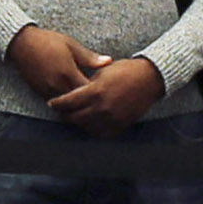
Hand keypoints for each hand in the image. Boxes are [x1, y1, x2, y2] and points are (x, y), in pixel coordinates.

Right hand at [3, 25, 97, 106]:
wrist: (22, 43)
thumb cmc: (48, 41)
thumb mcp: (71, 45)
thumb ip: (90, 57)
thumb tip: (109, 62)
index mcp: (68, 73)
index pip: (88, 91)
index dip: (97, 92)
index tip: (105, 90)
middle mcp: (57, 85)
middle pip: (77, 102)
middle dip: (87, 101)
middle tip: (98, 100)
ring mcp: (47, 90)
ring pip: (65, 105)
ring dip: (75, 104)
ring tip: (85, 103)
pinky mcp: (39, 92)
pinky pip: (54, 103)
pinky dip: (63, 103)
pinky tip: (70, 100)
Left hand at [52, 54, 166, 133]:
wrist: (150, 79)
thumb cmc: (125, 70)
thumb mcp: (102, 72)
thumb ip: (85, 82)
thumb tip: (71, 90)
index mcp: (95, 91)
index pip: (68, 102)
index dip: (57, 103)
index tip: (52, 103)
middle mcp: (102, 107)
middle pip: (74, 118)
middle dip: (65, 114)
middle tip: (60, 112)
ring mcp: (112, 118)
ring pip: (86, 127)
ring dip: (78, 122)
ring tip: (73, 117)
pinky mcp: (120, 124)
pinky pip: (101, 132)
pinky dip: (92, 129)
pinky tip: (89, 123)